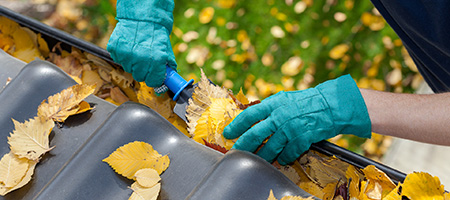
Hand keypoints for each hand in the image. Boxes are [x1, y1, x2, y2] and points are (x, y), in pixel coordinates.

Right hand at [107, 0, 175, 88]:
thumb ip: (167, 67)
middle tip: (145, 60)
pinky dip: (123, 55)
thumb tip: (167, 82)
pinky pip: (118, 59)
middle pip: (139, 77)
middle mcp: (141, 59)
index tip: (153, 75)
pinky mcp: (115, 49)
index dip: (154, 79)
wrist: (142, 17)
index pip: (153, 82)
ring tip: (137, 50)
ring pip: (128, 69)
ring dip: (133, 63)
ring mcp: (126, 55)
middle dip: (143, 71)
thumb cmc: (156, 34)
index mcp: (156, 61)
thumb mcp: (166, 50)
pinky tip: (129, 46)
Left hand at [223, 75, 370, 164]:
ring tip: (257, 159)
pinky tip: (281, 159)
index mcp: (274, 103)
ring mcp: (291, 128)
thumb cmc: (305, 101)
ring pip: (270, 148)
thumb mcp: (284, 99)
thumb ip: (268, 108)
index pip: (249, 115)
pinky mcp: (302, 139)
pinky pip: (288, 154)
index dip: (236, 125)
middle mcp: (280, 116)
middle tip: (236, 151)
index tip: (228, 133)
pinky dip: (283, 158)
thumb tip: (251, 118)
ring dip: (262, 156)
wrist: (330, 105)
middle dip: (243, 145)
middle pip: (256, 135)